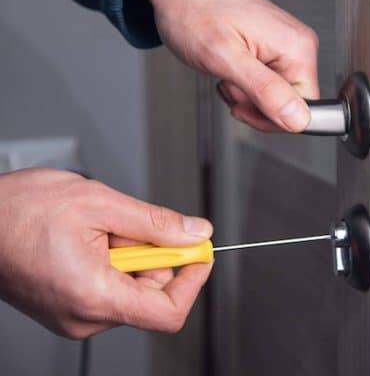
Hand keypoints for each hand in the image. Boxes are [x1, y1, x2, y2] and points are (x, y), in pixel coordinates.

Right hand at [0, 168, 212, 338]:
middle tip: (124, 225)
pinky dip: (112, 261)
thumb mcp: (99, 203)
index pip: (168, 312)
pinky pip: (110, 287)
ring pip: (132, 287)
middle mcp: (84, 317)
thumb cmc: (19, 211)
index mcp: (94, 297)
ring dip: (129, 254)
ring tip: (96, 230)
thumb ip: (155, 223)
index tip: (199, 251)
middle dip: (152, 254)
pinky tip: (87, 241)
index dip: (193, 280)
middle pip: (152, 294)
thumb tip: (195, 233)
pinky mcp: (68, 307)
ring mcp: (74, 315)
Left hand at [131, 0, 319, 132]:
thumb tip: (299, 120)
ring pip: (276, 96)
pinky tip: (228, 67)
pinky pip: (267, 82)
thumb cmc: (193, 10)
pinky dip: (244, 83)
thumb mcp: (225, 58)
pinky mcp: (272, 46)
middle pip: (290, 105)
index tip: (241, 105)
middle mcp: (298, 45)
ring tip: (225, 71)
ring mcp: (286, 45)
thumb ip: (265, 91)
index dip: (271, 118)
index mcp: (297, 49)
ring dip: (246, 95)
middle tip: (228, 83)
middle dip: (255, 105)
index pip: (305, 110)